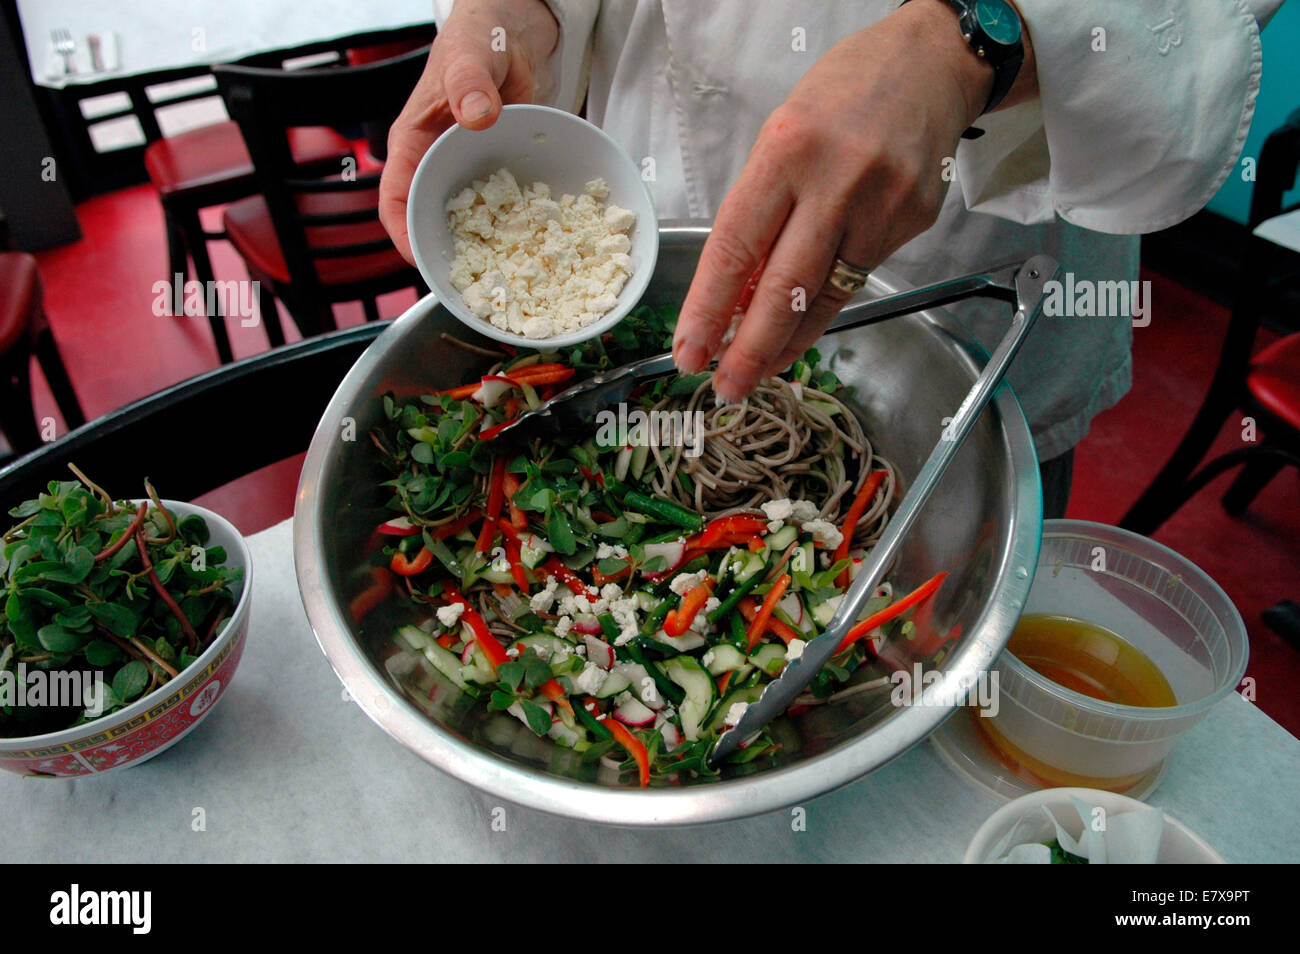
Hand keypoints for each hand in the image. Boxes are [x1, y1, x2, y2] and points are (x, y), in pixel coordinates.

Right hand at [379, 0, 558, 263]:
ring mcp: (469, 172)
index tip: (421, 262)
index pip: (395, 200)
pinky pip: (504, 209)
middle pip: (433, 223)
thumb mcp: (469, 55)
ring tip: (507, 281)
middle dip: (448, 257)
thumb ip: (468, 82)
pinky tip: (538, 249)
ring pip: (470, 223)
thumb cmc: (478, 35)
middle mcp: (438, 165)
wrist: (514, 29)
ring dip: (486, 250)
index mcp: (413, 143)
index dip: (403, 236)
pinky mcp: (499, 173)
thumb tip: (475, 115)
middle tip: (472, 288)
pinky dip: (517, 230)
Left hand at [673, 0, 1032, 401]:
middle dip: (749, 348)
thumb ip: (760, 210)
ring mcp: (882, 206)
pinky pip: (857, 278)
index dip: (708, 308)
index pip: (736, 246)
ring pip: (825, 296)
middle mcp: (836, 181)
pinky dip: (824, 306)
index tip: (689, 349)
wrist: (932, 64)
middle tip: (726, 386)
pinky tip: (804, 322)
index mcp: (788, 150)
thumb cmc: (844, 95)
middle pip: (784, 288)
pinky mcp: (912, 222)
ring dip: (787, 341)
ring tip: (760, 368)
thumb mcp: (782, 135)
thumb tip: (733, 293)